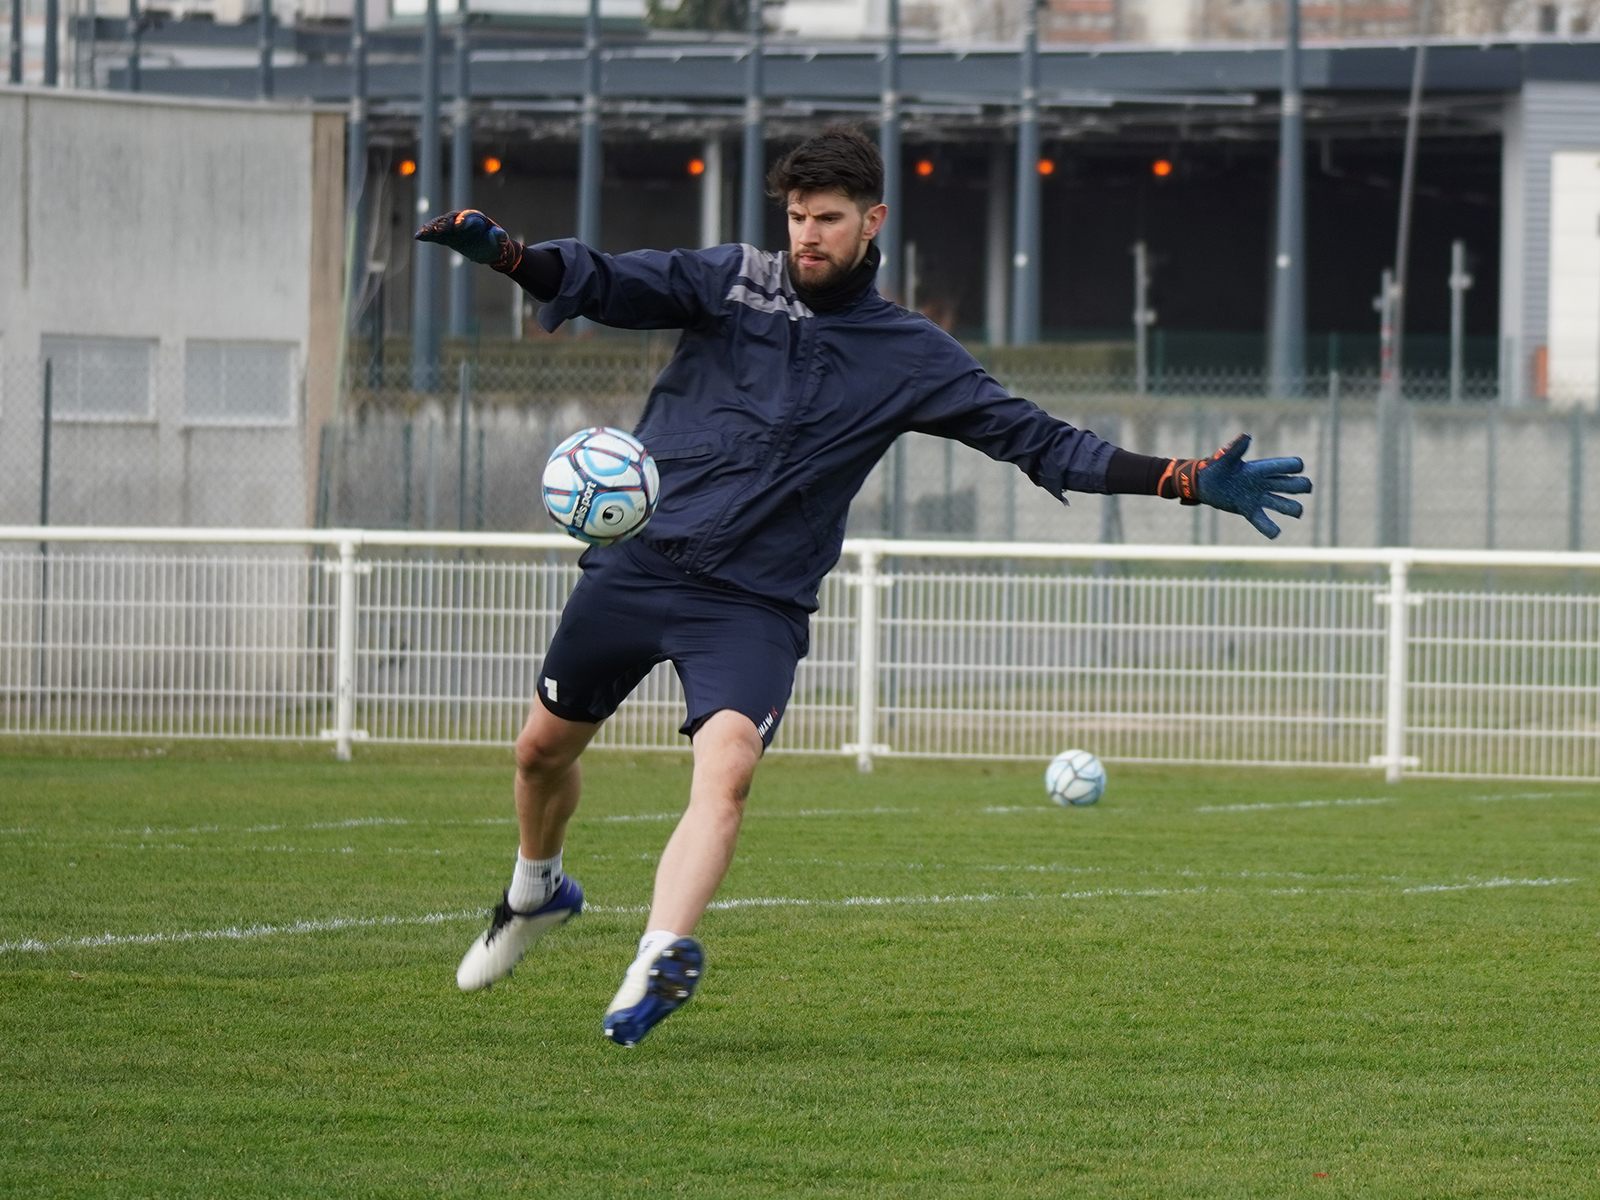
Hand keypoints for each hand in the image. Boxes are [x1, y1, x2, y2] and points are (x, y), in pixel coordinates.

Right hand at [414, 209, 521, 271]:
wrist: (488, 249)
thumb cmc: (495, 243)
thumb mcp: (500, 241)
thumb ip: (500, 237)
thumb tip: (502, 237)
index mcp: (475, 219)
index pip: (466, 216)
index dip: (462, 220)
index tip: (457, 226)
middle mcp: (461, 220)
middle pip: (450, 219)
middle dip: (443, 223)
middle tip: (437, 229)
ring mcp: (452, 228)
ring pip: (440, 225)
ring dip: (432, 228)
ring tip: (424, 232)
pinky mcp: (446, 237)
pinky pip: (435, 235)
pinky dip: (427, 235)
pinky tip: (418, 236)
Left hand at [1167, 434, 1311, 539]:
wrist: (1204, 485)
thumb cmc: (1216, 468)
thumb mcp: (1225, 458)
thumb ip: (1236, 449)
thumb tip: (1246, 436)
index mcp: (1262, 469)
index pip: (1290, 465)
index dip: (1296, 466)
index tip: (1295, 468)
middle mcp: (1265, 483)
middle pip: (1295, 485)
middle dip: (1302, 486)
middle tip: (1302, 488)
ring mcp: (1259, 498)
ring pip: (1286, 505)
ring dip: (1293, 509)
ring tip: (1296, 511)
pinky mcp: (1249, 511)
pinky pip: (1264, 522)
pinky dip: (1271, 529)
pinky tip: (1275, 533)